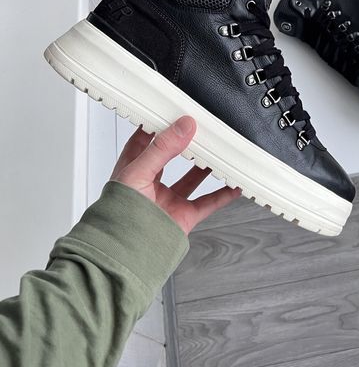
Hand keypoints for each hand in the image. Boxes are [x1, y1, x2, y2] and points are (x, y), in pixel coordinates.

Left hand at [111, 116, 240, 233]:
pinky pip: (207, 203)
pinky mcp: (182, 216)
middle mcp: (150, 183)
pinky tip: (234, 185)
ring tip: (220, 150)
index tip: (176, 110)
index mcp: (133, 169)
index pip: (146, 138)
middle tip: (202, 127)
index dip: (160, 123)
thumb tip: (183, 127)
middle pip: (172, 156)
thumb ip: (161, 149)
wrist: (123, 256)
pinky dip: (223, 194)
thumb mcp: (138, 173)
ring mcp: (167, 200)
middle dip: (186, 141)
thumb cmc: (116, 218)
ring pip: (191, 177)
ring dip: (206, 165)